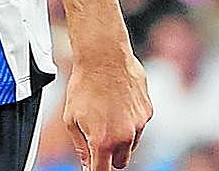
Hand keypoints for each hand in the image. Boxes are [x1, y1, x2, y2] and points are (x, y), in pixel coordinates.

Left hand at [63, 50, 151, 169]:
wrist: (104, 58)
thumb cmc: (84, 85)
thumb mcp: (71, 117)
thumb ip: (80, 144)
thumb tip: (85, 162)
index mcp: (104, 141)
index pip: (102, 170)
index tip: (93, 169)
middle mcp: (125, 137)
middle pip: (120, 161)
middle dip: (110, 155)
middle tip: (98, 139)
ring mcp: (139, 125)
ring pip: (131, 143)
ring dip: (120, 136)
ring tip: (105, 113)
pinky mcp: (148, 112)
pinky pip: (139, 124)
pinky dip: (129, 120)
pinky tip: (117, 103)